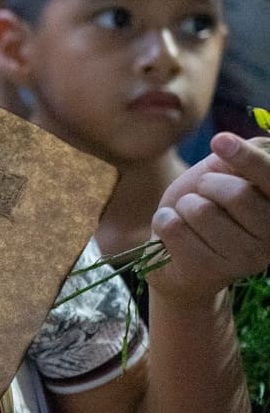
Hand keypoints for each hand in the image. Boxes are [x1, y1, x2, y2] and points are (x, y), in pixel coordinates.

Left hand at [148, 132, 269, 302]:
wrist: (174, 252)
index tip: (220, 140)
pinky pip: (174, 228)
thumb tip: (234, 143)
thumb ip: (241, 158)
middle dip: (207, 184)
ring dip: (183, 206)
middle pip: (237, 193)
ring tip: (189, 218)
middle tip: (203, 194)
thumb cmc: (205, 204)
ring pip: (201, 211)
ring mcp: (244, 259)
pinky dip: (164, 221)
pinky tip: (173, 234)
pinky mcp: (210, 271)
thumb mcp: (224, 174)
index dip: (248, 158)